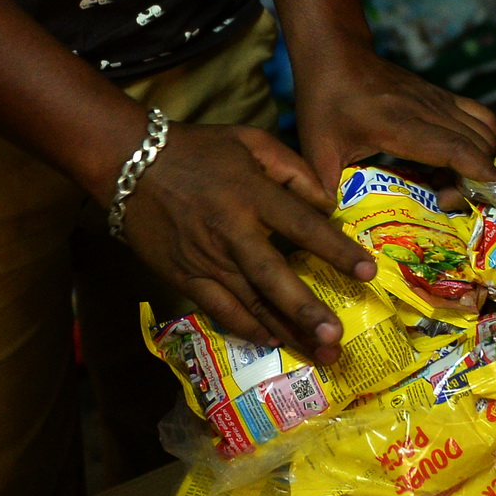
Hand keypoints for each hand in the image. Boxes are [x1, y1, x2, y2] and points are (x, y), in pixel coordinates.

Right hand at [121, 122, 375, 363]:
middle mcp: (231, 232)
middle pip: (273, 277)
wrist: (128, 162)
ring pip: (251, 304)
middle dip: (306, 310)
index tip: (367, 272)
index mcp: (251, 194)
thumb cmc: (198, 150)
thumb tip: (330, 205)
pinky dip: (247, 328)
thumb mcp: (250, 140)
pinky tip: (274, 342)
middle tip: (337, 337)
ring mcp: (205, 260)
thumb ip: (295, 170)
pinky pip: (220, 311)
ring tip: (320, 355)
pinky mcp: (184, 277)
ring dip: (286, 332)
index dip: (336, 249)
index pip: (302, 225)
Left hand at [293, 42, 495, 195]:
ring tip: (453, 184)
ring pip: (485, 131)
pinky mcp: (442, 97)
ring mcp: (439, 101)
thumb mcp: (317, 149)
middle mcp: (428, 110)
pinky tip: (462, 163)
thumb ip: (324, 189)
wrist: (335, 52)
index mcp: (399, 125)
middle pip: (478, 144)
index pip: (455, 148)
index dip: (481, 173)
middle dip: (478, 180)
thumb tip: (330, 230)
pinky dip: (484, 143)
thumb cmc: (324, 102)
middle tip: (446, 201)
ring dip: (482, 162)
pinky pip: (480, 119)